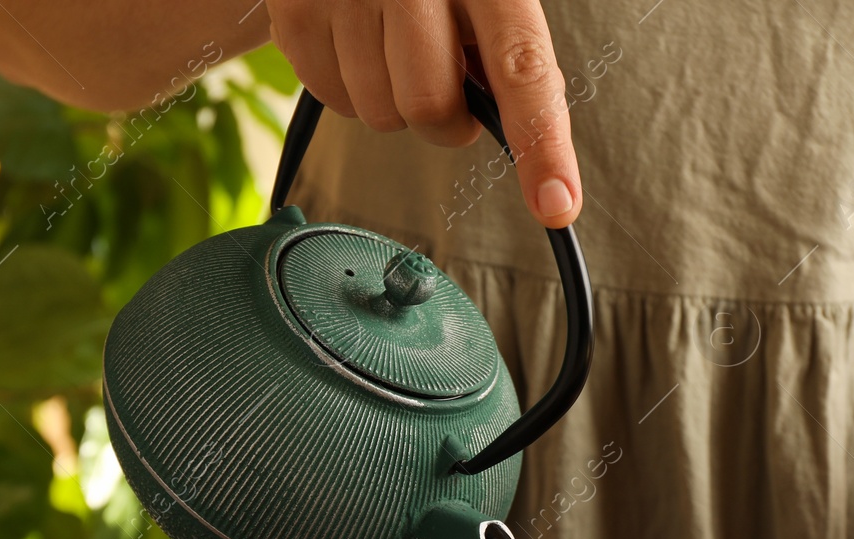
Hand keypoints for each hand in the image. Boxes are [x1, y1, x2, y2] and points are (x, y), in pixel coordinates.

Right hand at [266, 0, 581, 225]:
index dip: (542, 144)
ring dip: (393, 102)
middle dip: (445, 120)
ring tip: (391, 46)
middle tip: (445, 84)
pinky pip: (333, 100)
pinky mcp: (297, 11)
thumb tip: (523, 133)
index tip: (557, 204)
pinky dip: (350, 88)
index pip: (521, 69)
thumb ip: (506, 51)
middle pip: (430, 108)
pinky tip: (356, 42)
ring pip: (379, 114)